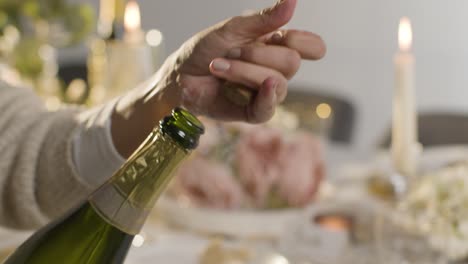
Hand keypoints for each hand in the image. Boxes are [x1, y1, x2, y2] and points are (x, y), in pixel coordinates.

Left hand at [165, 0, 325, 122]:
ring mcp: (266, 92)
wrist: (180, 76)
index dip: (305, 43)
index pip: (312, 47)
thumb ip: (262, 20)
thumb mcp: (231, 29)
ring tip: (218, 67)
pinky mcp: (254, 112)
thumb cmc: (204, 50)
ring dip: (243, 71)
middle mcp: (276, 69)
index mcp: (275, 45)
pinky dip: (261, 97)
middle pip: (292, 63)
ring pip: (277, 83)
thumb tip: (292, 2)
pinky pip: (268, 108)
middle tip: (230, 52)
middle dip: (257, 54)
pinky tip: (244, 90)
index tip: (280, 36)